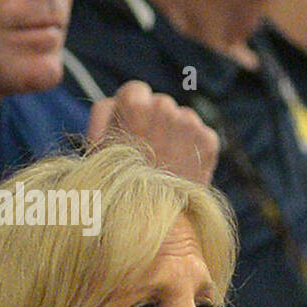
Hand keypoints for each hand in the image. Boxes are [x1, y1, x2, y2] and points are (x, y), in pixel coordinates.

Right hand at [87, 81, 219, 183]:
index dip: (132, 110)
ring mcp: (190, 123)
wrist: (152, 217)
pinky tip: (183, 166)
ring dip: (177, 133)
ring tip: (167, 160)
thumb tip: (122, 100)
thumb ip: (106, 111)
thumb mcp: (97, 143)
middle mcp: (166, 108)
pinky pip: (201, 135)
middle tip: (150, 150)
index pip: (136, 90)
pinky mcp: (209, 140)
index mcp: (135, 103)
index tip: (132, 128)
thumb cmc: (119, 181)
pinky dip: (194, 147)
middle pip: (161, 104)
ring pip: (183, 118)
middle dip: (156, 122)